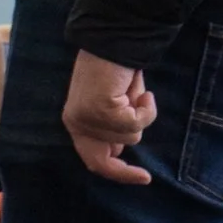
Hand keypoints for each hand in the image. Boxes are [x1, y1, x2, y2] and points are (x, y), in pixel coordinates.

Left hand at [63, 50, 157, 183]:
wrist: (112, 44)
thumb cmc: (114, 72)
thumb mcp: (113, 105)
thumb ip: (113, 128)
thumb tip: (118, 151)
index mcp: (75, 122)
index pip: (92, 159)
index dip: (116, 173)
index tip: (141, 178)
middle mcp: (76, 123)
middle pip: (102, 163)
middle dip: (125, 172)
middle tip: (146, 177)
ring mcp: (88, 118)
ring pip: (131, 137)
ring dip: (141, 116)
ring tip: (134, 95)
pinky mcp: (103, 110)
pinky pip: (138, 122)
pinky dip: (147, 108)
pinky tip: (142, 90)